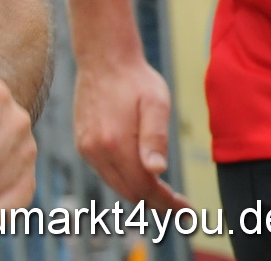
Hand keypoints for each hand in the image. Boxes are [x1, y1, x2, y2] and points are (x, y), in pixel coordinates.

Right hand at [73, 55, 188, 208]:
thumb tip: (157, 171)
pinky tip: (142, 174)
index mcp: (115, 143)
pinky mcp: (82, 142)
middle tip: (181, 206)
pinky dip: (125, 180)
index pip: (144, 188)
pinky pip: (105, 172)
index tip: (188, 212)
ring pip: (116, 185)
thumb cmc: (135, 80)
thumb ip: (156, 139)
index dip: (168, 204)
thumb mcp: (156, 105)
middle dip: (157, 203)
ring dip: (141, 193)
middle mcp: (95, 149)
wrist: (103, 58)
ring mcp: (86, 146)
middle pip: (129, 192)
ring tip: (165, 194)